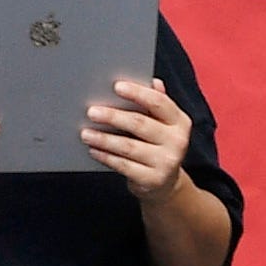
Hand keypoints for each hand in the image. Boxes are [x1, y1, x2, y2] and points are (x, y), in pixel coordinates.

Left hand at [75, 74, 190, 196]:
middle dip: (113, 116)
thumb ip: (156, 103)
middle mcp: (177, 141)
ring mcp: (166, 162)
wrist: (165, 183)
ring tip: (85, 133)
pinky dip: (106, 157)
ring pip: (128, 146)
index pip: (158, 102)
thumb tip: (152, 81)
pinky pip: (123, 165)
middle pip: (140, 123)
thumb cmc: (157, 146)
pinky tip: (94, 150)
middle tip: (91, 111)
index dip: (137, 93)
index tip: (116, 86)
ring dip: (103, 139)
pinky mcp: (152, 180)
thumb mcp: (162, 124)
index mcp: (180, 121)